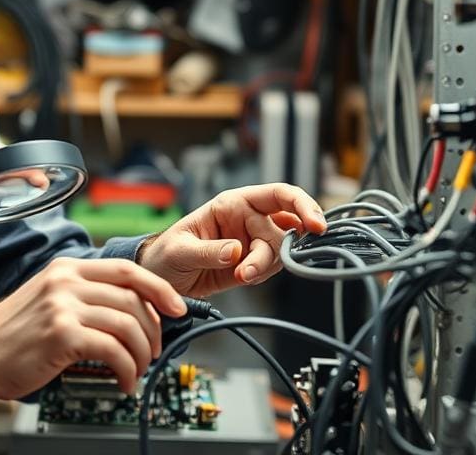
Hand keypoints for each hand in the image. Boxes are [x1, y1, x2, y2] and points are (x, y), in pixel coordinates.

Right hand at [0, 257, 185, 402]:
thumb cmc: (8, 337)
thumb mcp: (46, 299)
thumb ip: (80, 296)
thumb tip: (127, 311)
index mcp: (65, 268)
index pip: (126, 269)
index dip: (158, 289)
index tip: (176, 307)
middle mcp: (65, 280)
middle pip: (133, 297)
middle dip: (153, 329)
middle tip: (153, 351)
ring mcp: (63, 305)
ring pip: (128, 323)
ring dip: (142, 353)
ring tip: (137, 371)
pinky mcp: (62, 333)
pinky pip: (114, 350)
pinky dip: (127, 369)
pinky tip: (124, 382)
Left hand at [136, 183, 325, 296]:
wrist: (159, 279)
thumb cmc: (166, 254)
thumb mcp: (180, 250)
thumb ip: (208, 251)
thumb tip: (235, 251)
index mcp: (232, 203)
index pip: (277, 194)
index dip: (302, 204)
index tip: (315, 225)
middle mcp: (248, 218)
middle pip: (283, 230)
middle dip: (273, 252)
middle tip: (251, 270)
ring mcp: (252, 241)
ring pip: (280, 251)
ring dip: (264, 267)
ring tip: (238, 275)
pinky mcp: (252, 263)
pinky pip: (271, 268)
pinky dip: (260, 275)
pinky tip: (240, 277)